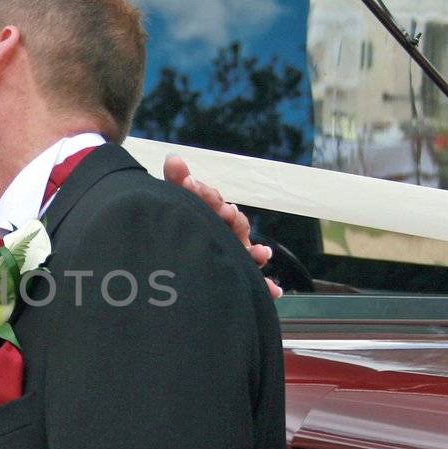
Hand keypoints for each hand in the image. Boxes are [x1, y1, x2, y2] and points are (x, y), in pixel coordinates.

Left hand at [163, 154, 281, 299]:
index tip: (189, 183)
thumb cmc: (187, 226)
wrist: (181, 264)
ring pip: (249, 250)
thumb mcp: (181, 205)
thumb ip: (177, 182)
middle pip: (235, 223)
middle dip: (232, 218)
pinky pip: (258, 283)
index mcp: (213, 214)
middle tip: (225, 212)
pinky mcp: (243, 277)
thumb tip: (173, 159)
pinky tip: (274, 290)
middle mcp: (229, 232)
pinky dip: (267, 286)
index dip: (203, 193)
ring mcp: (238, 254)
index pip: (211, 200)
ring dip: (255, 251)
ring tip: (260, 253)